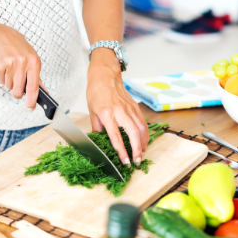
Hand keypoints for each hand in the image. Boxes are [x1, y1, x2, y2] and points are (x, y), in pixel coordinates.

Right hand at [0, 24, 41, 109]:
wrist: (0, 35)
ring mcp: (10, 63)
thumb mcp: (32, 58)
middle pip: (19, 91)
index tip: (31, 107)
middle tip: (17, 85)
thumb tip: (43, 91)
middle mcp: (23, 62)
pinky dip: (3, 78)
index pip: (34, 86)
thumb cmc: (18, 48)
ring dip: (10, 83)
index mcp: (34, 61)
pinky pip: (1, 81)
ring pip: (10, 87)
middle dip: (17, 93)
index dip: (32, 100)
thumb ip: (37, 76)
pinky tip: (5, 67)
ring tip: (11, 70)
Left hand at [86, 50, 147, 164]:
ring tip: (142, 154)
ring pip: (141, 128)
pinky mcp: (135, 106)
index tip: (125, 161)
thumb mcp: (92, 112)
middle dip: (136, 149)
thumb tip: (100, 142)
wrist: (105, 75)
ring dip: (143, 143)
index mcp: (107, 114)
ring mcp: (129, 108)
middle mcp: (120, 111)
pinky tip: (144, 141)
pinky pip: (142, 122)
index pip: (116, 137)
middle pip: (133, 133)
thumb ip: (97, 128)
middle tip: (137, 161)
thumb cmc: (96, 92)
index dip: (122, 151)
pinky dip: (145, 133)